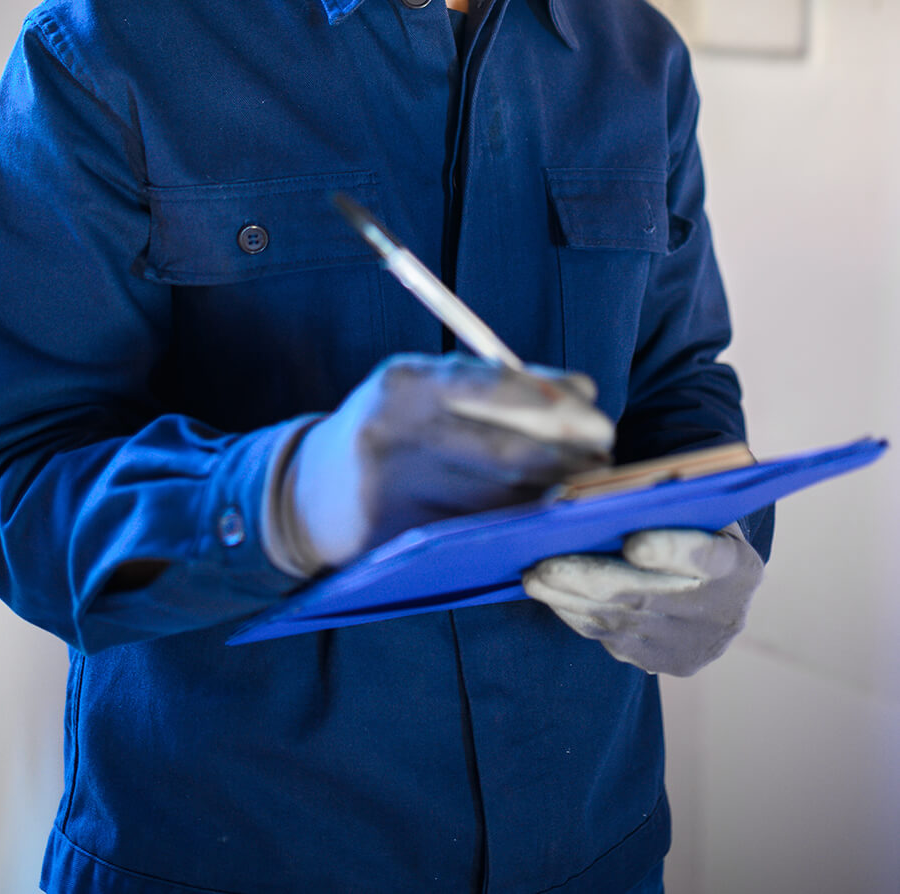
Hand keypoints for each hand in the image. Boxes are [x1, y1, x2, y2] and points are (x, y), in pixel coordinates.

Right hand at [273, 353, 613, 572]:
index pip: (498, 386)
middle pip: (507, 451)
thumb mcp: (430, 388)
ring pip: (498, 499)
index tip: (601, 423)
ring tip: (586, 493)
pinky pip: (476, 534)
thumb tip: (585, 393)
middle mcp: (395, 430)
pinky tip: (546, 522)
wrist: (312, 491)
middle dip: (569, 461)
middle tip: (605, 466)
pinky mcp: (395, 536)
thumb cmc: (394, 428)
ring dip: (553, 499)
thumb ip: (504, 385)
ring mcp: (392, 488)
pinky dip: (519, 529)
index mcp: (407, 381)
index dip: (559, 407)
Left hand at [523, 523, 762, 675]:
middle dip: (589, 579)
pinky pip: (612, 640)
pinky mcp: (667, 664)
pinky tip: (551, 596)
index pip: (706, 556)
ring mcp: (693, 646)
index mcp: (739, 565)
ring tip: (533, 578)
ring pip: (621, 621)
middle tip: (543, 565)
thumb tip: (591, 496)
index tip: (633, 542)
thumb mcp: (695, 508)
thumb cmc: (694, 524)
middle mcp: (722, 614)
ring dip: (570, 599)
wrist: (719, 585)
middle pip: (648, 596)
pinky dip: (577, 614)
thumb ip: (661, 503)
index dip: (670, 550)